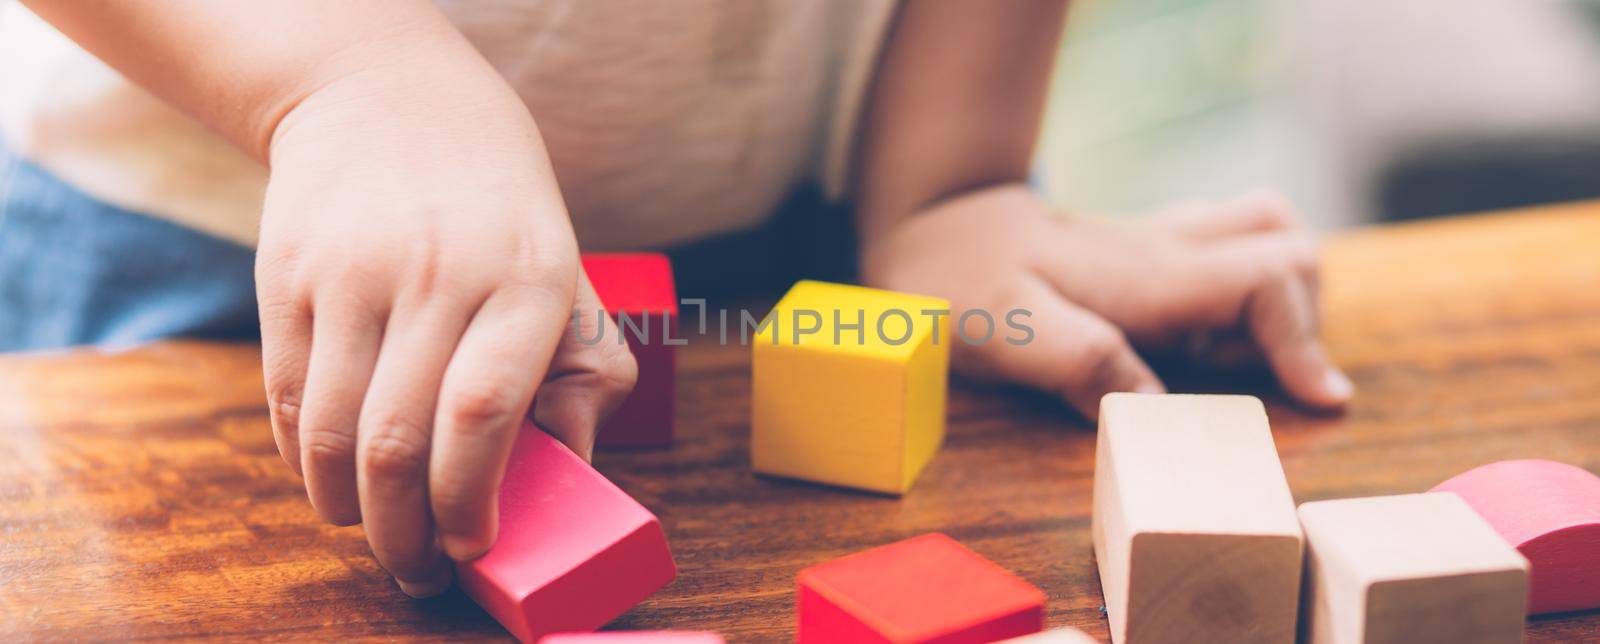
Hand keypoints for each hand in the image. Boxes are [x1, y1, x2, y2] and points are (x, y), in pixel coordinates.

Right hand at [256, 68, 635, 596]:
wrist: (391, 100)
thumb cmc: (501, 215)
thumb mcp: (569, 277)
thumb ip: (584, 378)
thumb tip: (573, 480)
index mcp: (528, 281)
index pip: (483, 411)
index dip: (470, 498)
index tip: (472, 547)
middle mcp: (437, 276)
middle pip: (399, 440)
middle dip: (406, 533)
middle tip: (419, 570)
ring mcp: (353, 275)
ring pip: (330, 434)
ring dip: (349, 510)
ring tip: (376, 532)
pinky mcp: (287, 279)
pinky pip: (287, 401)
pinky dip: (306, 462)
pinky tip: (335, 479)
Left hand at [861, 184, 1350, 417]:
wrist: (929, 227)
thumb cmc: (959, 285)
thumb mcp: (1004, 331)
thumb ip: (1081, 359)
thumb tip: (1159, 404)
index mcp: (1148, 275)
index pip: (1269, 278)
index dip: (1302, 338)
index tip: (1314, 399)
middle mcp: (1169, 250)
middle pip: (1291, 250)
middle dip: (1299, 319)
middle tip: (1244, 376)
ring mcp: (1162, 246)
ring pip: (1267, 239)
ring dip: (1275, 301)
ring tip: (1221, 359)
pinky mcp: (1150, 254)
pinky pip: (1229, 254)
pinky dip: (1243, 293)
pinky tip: (1194, 339)